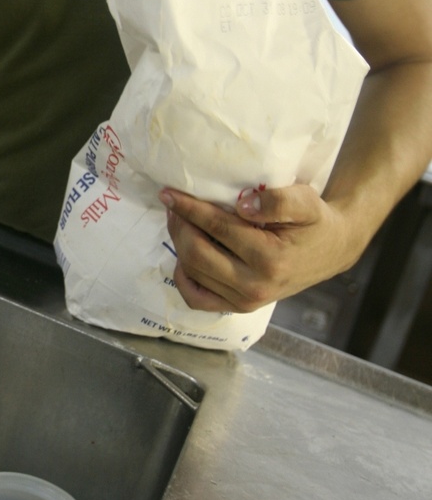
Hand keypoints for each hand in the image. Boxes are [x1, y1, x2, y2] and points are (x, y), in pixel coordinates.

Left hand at [158, 183, 356, 312]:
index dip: (189, 208)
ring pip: (192, 272)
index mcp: (271, 259)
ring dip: (179, 244)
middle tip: (173, 204)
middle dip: (179, 225)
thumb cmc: (315, 222)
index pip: (217, 228)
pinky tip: (184, 255)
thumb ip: (278, 201)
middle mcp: (254, 286)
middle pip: (197, 253)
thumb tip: (243, 206)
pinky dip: (183, 277)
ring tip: (179, 220)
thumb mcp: (306, 201)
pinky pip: (196, 298)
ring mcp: (245, 301)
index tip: (169, 192)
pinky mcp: (238, 307)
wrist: (331, 250)